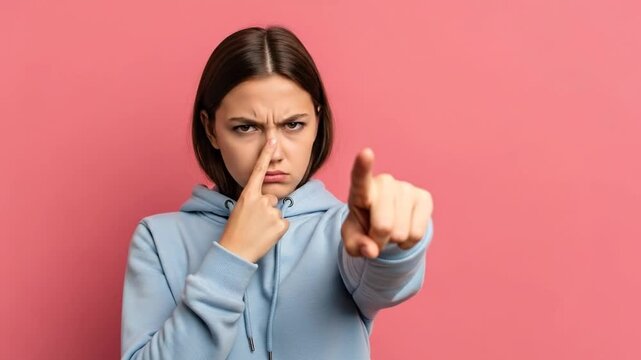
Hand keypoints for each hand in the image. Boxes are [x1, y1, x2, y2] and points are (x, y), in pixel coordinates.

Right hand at [218, 138, 288, 262]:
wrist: (234, 253)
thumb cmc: (235, 232)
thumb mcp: (240, 210)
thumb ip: (253, 201)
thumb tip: (266, 200)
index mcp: (248, 195)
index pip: (258, 170)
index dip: (266, 154)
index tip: (272, 139)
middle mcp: (261, 200)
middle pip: (271, 199)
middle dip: (266, 209)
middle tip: (254, 223)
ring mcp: (272, 212)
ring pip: (277, 212)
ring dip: (271, 221)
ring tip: (258, 231)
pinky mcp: (281, 224)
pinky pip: (284, 223)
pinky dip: (277, 230)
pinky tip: (266, 236)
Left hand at [341, 148, 432, 258]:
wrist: (385, 225)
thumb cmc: (363, 228)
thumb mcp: (352, 240)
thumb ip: (355, 246)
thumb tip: (371, 250)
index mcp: (360, 190)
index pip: (360, 178)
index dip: (363, 166)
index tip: (366, 153)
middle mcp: (384, 183)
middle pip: (383, 226)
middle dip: (379, 240)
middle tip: (376, 234)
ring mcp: (405, 187)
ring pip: (401, 232)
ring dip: (394, 241)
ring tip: (390, 230)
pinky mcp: (424, 197)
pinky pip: (417, 233)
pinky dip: (408, 242)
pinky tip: (404, 230)